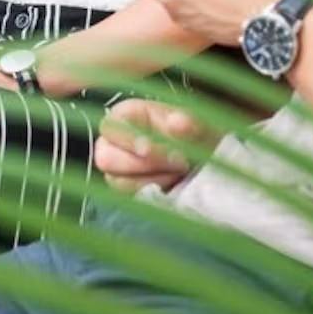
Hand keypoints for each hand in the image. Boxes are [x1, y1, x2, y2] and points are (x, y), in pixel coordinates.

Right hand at [95, 99, 221, 195]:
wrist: (206, 161)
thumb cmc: (195, 137)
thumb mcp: (197, 125)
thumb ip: (188, 122)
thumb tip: (177, 122)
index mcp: (126, 116)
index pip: (110, 126)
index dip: (127, 139)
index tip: (150, 149)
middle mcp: (116, 141)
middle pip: (105, 158)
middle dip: (142, 164)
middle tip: (175, 162)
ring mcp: (118, 167)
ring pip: (116, 181)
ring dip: (151, 179)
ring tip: (177, 173)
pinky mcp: (126, 189)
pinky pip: (127, 197)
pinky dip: (150, 194)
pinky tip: (171, 186)